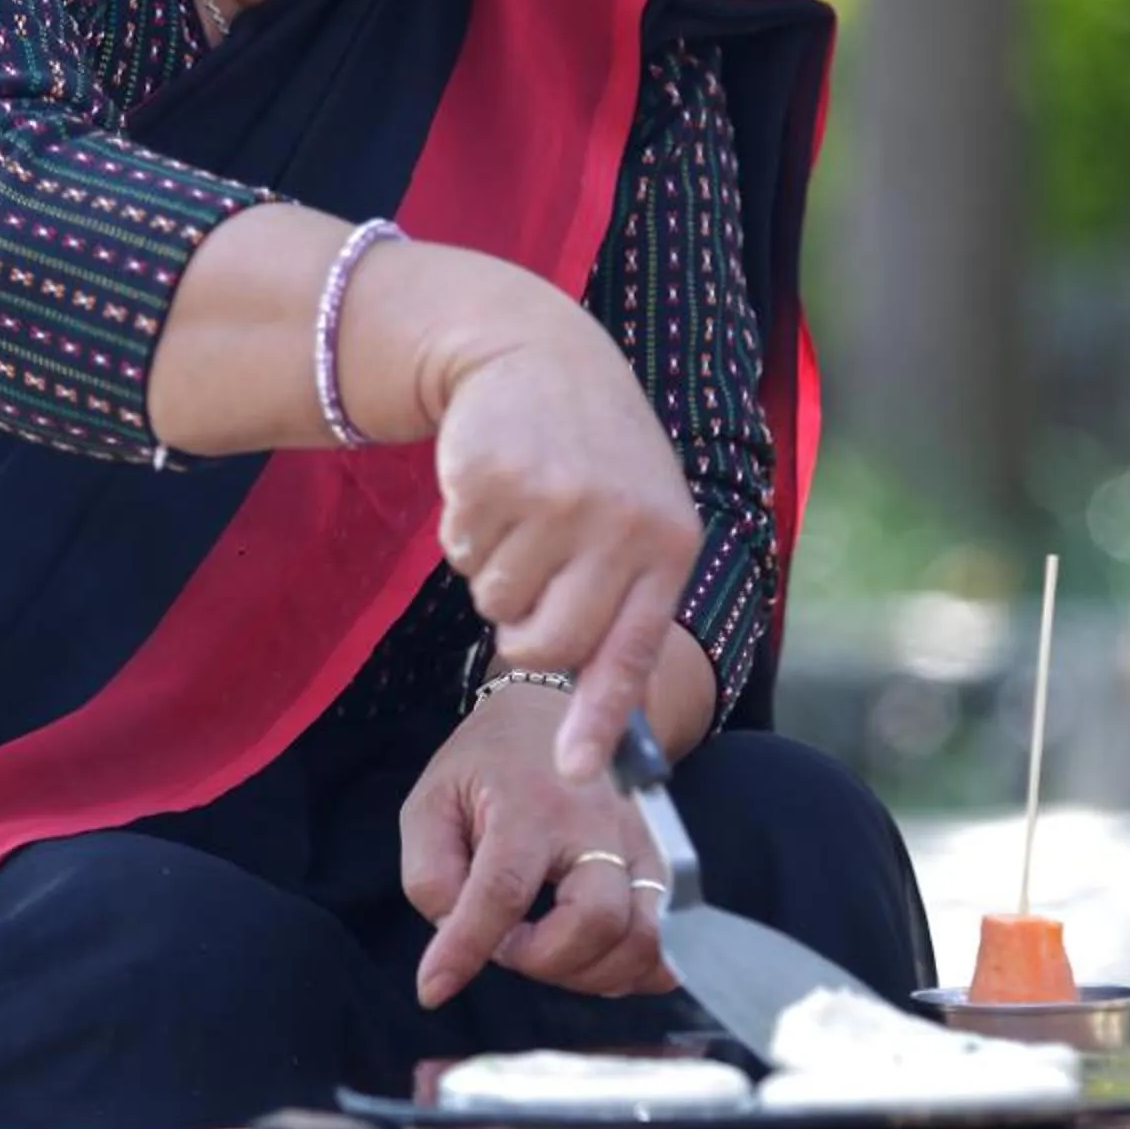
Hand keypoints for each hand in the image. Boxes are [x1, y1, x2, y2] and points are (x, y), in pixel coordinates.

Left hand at [402, 685, 677, 1008]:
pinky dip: (637, 969)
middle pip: (597, 919)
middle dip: (547, 960)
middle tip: (511, 947)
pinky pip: (666, 935)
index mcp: (529, 803)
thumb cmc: (487, 765)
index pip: (503, 890)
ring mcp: (638, 843)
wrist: (560, 711)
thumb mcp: (431, 802)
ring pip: (642, 936)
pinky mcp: (661, 860)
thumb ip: (430, 873)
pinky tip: (596, 965)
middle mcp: (596, 823)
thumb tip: (452, 935)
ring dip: (590, 973)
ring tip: (548, 956)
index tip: (434, 987)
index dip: (467, 948)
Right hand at [408, 278, 703, 785]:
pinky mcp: (496, 475)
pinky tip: (495, 485)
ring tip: (522, 512)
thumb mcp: (635, 521)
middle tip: (531, 581)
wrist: (536, 354)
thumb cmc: (590, 458)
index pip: (630, 652)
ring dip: (495, 571)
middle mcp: (621, 524)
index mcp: (668, 544)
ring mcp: (558, 498)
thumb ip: (621, 611)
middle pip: (547, 644)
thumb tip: (590, 741)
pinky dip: (466, 532)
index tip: (574, 774)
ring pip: (495, 602)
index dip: (597, 721)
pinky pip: (461, 554)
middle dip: (523, 632)